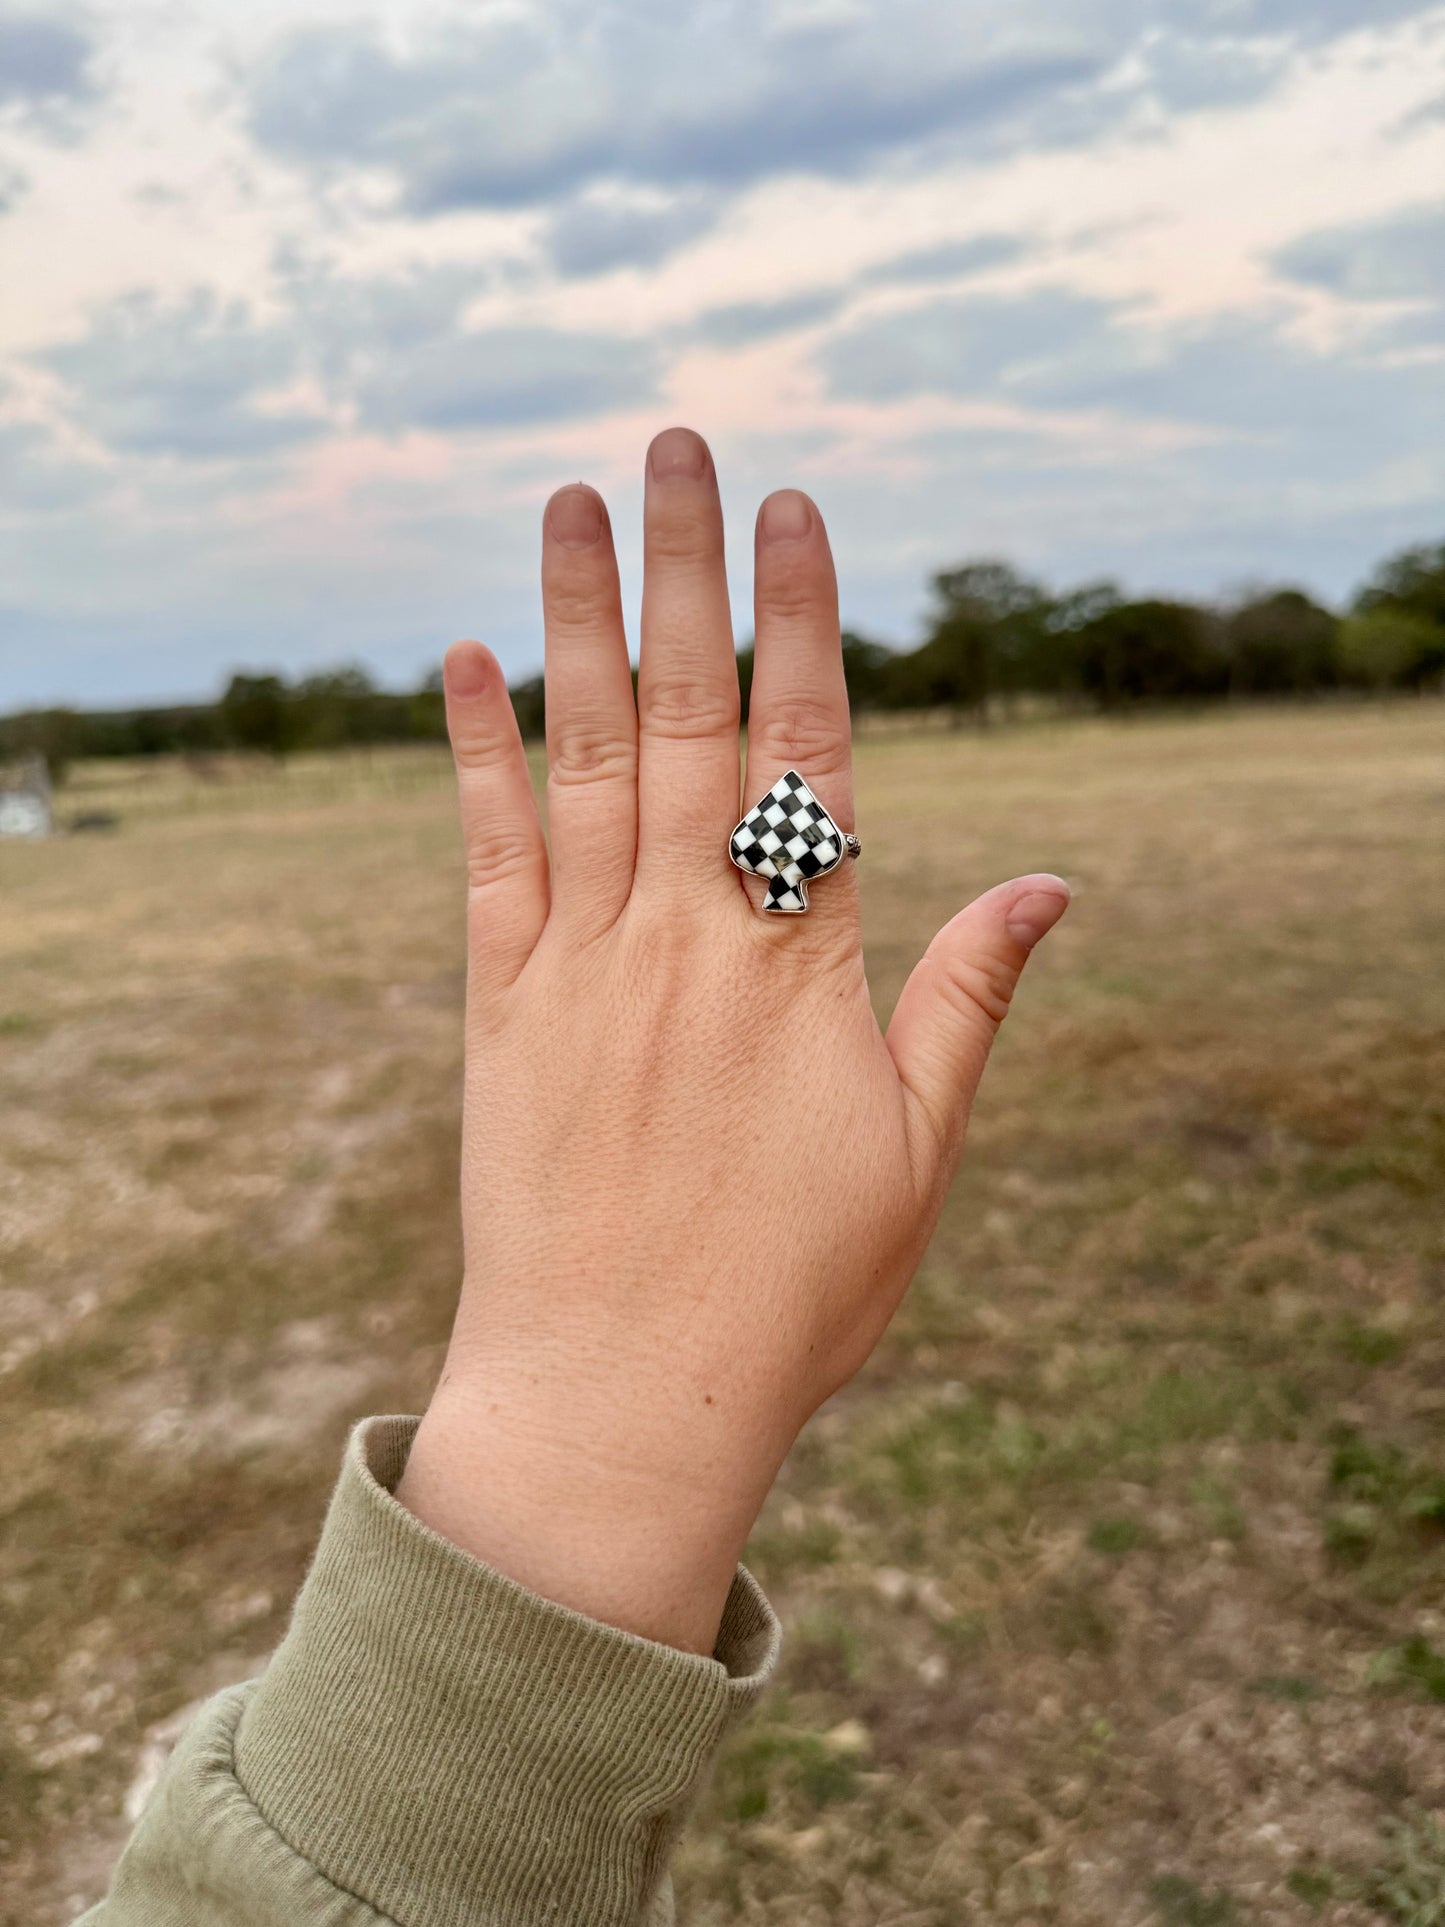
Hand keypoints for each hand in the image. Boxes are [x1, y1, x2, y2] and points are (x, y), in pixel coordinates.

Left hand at [396, 428, 1067, 1653]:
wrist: (620, 1398)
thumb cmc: (791, 1292)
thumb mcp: (918, 1152)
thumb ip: (971, 997)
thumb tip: (1055, 879)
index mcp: (802, 962)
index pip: (808, 748)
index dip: (800, 616)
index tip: (791, 507)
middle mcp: (687, 935)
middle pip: (693, 714)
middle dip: (686, 568)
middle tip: (676, 440)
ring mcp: (582, 964)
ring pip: (584, 756)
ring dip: (578, 620)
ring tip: (571, 502)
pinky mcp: (498, 1010)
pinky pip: (484, 855)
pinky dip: (473, 752)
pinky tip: (462, 661)